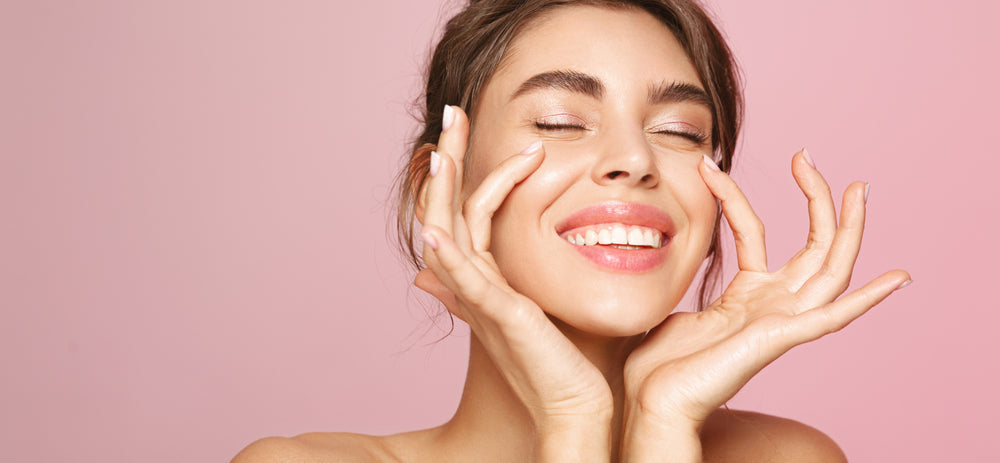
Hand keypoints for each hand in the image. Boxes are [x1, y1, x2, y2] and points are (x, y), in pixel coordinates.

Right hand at [416, 106, 612, 445]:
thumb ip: (530, 273)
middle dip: (449, 159)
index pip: (468, 210)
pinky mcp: (501, 317)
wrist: (578, 408)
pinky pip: (465, 280)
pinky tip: (436, 228)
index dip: (469, 169)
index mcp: (488, 277)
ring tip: (442, 150)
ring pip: (448, 235)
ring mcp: (484, 300)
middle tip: (454, 111)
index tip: (482, 131)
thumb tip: (538, 247)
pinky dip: (447, 254)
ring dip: (441, 192)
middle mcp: (477, 284)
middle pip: (447, 210)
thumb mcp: (544, 303)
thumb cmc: (571, 359)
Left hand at [621, 151, 909, 457]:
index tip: (714, 164)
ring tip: (859, 188)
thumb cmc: (657, 365)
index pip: (754, 232)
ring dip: (849, 228)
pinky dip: (867, 298)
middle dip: (818, 200)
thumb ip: (682, 281)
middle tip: (807, 156)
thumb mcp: (672, 306)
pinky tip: (897, 277)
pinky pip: (833, 318)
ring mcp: (781, 323)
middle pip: (813, 246)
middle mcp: (773, 307)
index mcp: (747, 297)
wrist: (652, 402)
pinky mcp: (781, 339)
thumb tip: (659, 255)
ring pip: (832, 270)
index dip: (737, 197)